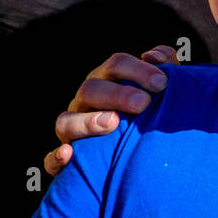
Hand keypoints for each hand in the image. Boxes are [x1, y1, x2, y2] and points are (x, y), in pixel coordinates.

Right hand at [42, 46, 175, 177]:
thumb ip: (165, 68)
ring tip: (112, 123)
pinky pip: (51, 159)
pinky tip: (68, 154)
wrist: (142, 158)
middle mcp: (86, 102)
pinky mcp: (65, 160)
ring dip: (86, 121)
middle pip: (91, 89)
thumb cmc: (153, 116)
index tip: (163, 83)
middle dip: (117, 94)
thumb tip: (154, 56)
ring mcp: (72, 130)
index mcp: (108, 81)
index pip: (117, 65)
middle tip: (144, 103)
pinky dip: (56, 158)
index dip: (138, 70)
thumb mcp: (160, 92)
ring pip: (66, 121)